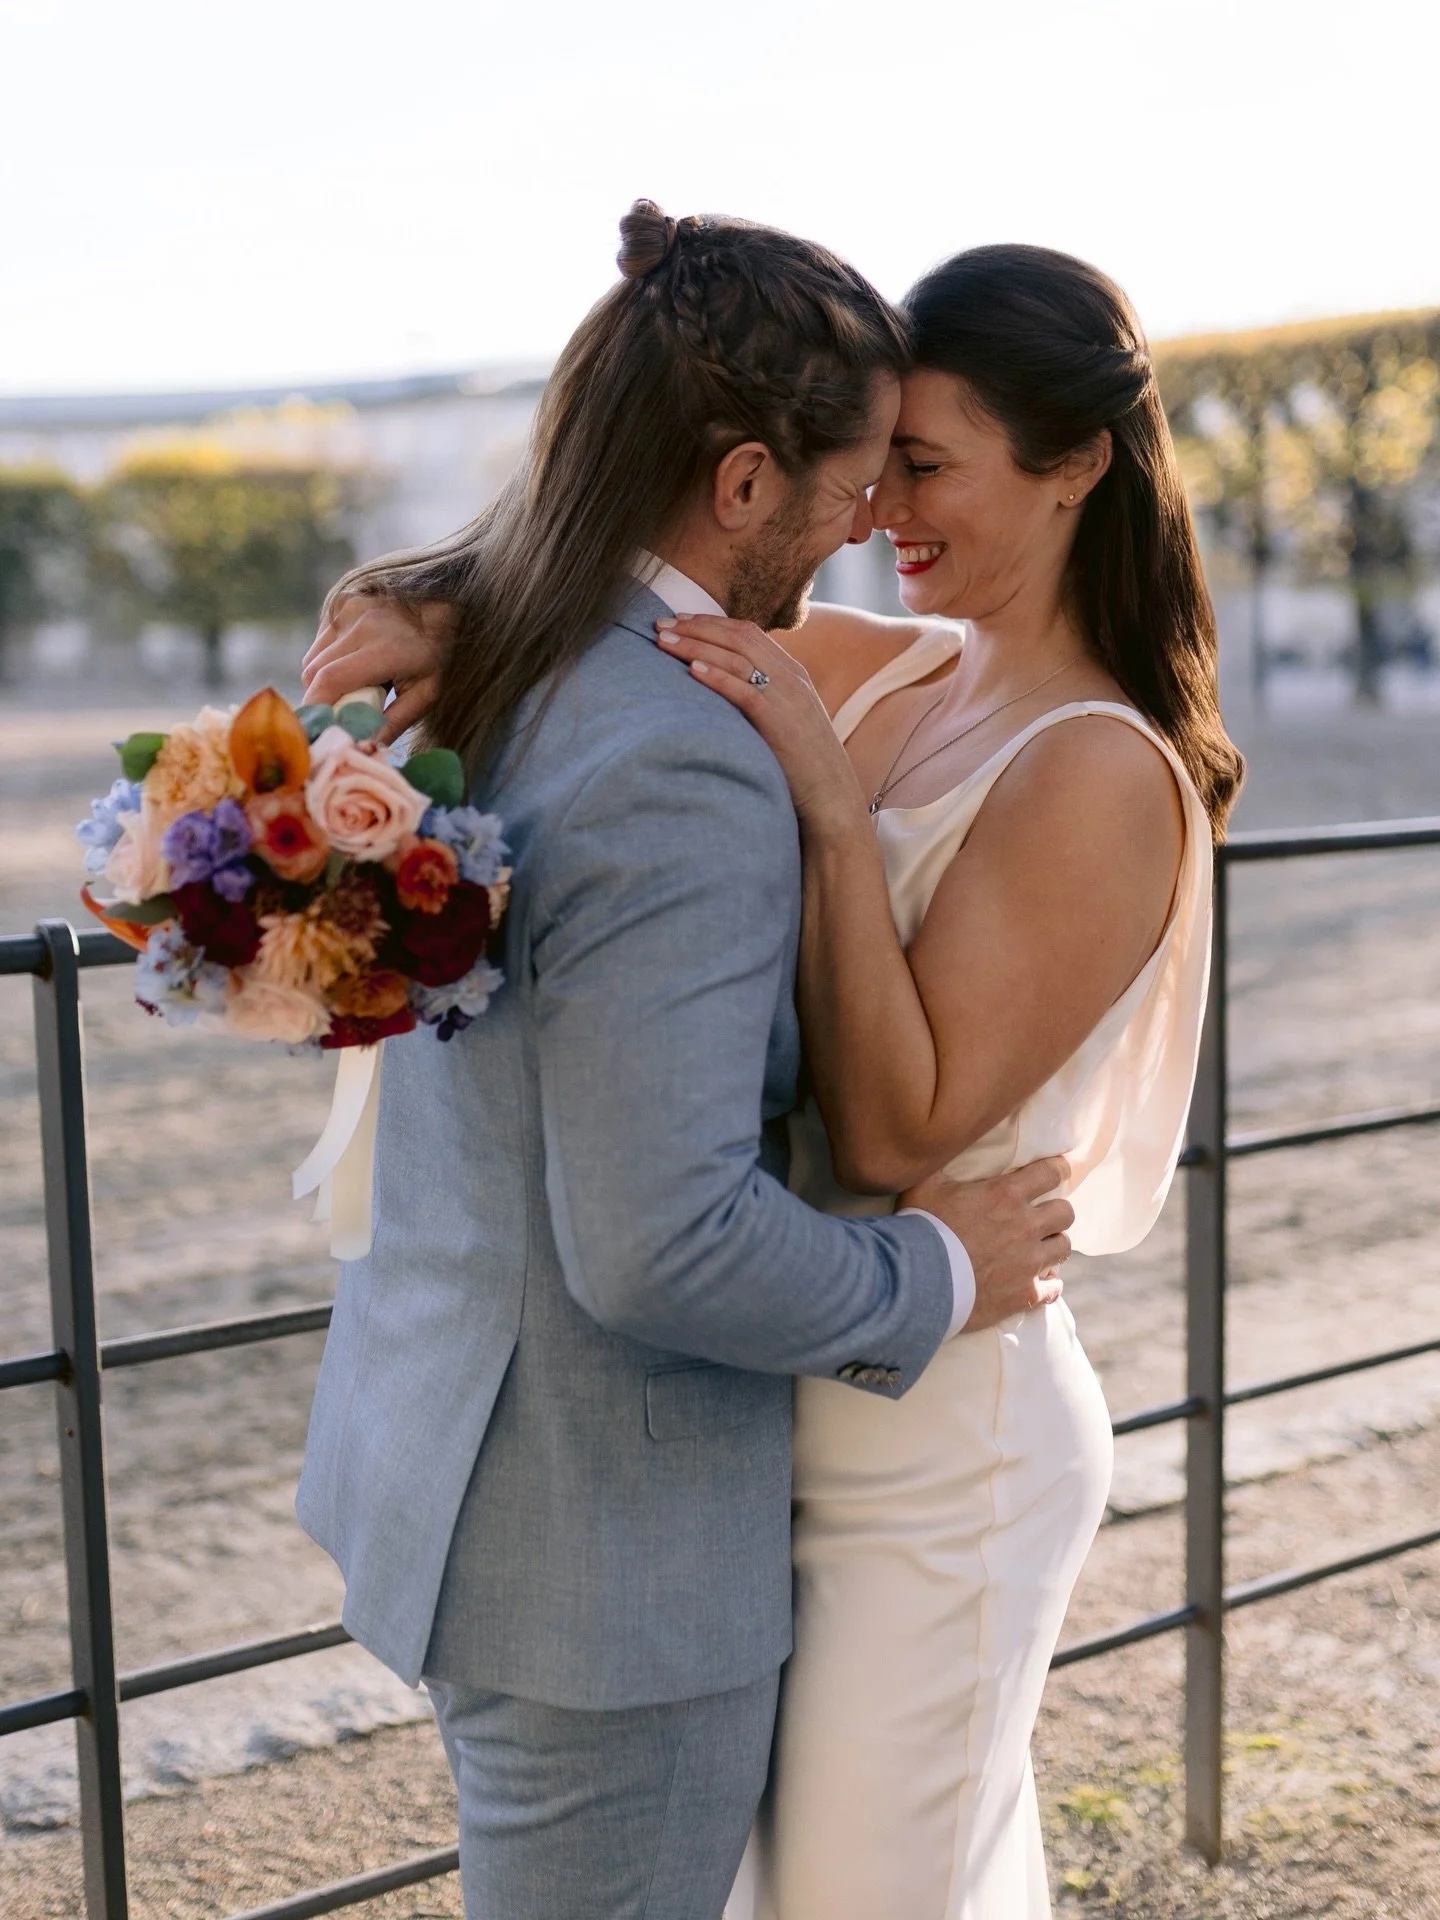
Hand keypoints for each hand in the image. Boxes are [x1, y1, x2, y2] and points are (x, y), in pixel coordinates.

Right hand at [301, 592, 454, 747]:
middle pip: (315, 673)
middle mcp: (361, 626)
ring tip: (348, 687)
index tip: (318, 729)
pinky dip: (324, 661)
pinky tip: (348, 664)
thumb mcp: (425, 693)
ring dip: (320, 682)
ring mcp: (347, 611)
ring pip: (312, 660)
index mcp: (384, 650)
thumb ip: (394, 722)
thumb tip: (365, 750)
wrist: (438, 605)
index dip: (317, 707)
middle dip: (319, 700)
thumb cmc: (434, 655)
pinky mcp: (339, 604)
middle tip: (336, 714)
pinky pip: (318, 644)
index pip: (331, 680)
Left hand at [655, 615, 866, 835]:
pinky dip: (718, 678)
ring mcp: (787, 698)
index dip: (711, 623)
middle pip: (739, 638)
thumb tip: (723, 691)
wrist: (831, 796)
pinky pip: (746, 692)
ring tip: (663, 641)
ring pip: (737, 659)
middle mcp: (791, 678)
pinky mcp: (780, 723)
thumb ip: (761, 698)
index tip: (679, 621)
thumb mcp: (784, 720)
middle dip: (696, 627)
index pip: (748, 633)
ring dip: (696, 646)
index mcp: (792, 673)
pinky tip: (692, 670)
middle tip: (659, 624)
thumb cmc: (801, 764)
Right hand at [905, 1156, 1072, 1332]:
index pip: (1051, 1173)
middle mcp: (1025, 1226)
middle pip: (1065, 1212)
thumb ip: (939, 1167)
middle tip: (1044, 1216)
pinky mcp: (1025, 1293)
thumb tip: (938, 1149)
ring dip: (1054, 1246)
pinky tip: (1042, 1284)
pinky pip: (1053, 1288)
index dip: (1059, 1169)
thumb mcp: (924, 1186)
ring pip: (1063, 1248)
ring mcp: (1029, 1262)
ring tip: (1042, 1249)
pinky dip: (1049, 1285)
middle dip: (1057, 1212)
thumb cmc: (922, 1229)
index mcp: (1006, 1195)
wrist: (919, 1280)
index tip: (1059, 1171)